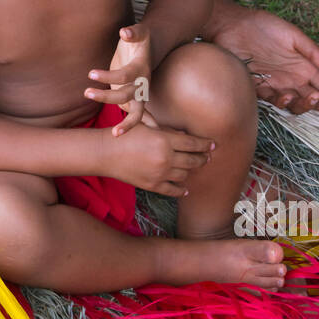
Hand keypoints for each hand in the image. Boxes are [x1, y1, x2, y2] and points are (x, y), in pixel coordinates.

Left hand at [85, 24, 152, 135]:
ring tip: (107, 128)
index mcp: (141, 68)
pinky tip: (119, 139)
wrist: (148, 50)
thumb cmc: (140, 40)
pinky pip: (136, 117)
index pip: (125, 76)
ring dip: (123, 121)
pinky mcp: (133, 99)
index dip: (109, 76)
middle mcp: (143, 84)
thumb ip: (133, 32)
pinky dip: (130, 127)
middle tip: (86, 92)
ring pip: (134, 112)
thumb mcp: (139, 32)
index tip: (91, 73)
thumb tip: (125, 32)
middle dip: (107, 97)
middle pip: (126, 96)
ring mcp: (139, 93)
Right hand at [99, 120, 213, 196]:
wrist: (106, 153)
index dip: (205, 145)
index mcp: (165, 140)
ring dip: (190, 171)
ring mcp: (160, 174)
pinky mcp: (153, 186)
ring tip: (192, 168)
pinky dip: (181, 190)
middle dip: (202, 158)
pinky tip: (185, 189)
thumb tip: (187, 138)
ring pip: (185, 175)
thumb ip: (168, 132)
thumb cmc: (126, 135)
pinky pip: (173, 190)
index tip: (213, 145)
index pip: (194, 144)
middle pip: (193, 160)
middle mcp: (165, 158)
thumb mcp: (148, 127)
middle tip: (207, 157)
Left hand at [207, 0, 318, 114]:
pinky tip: (286, 95)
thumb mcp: (293, 36)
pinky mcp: (258, 86)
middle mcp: (292, 80)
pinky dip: (281, 101)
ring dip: (307, 104)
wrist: (234, 24)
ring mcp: (276, 84)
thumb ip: (312, 52)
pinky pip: (272, 100)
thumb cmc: (264, 27)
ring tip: (314, 97)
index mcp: (304, 67)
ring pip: (295, 104)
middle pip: (314, 100)